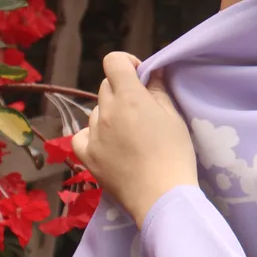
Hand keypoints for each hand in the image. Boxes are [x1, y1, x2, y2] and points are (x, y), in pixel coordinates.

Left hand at [72, 52, 198, 227]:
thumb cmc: (175, 155)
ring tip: (128, 134)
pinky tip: (107, 143)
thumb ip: (158, 92)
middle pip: (106, 86)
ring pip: (97, 111)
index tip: (139, 75)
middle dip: (122, 90)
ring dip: (110, 113)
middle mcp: (106, 111)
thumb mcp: (174, 118)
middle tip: (140, 109)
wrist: (161, 195)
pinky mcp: (85, 155)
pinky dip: (92, 134)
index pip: (114, 61)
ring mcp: (92, 134)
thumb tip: (151, 73)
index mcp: (129, 97)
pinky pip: (82, 134)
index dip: (127, 62)